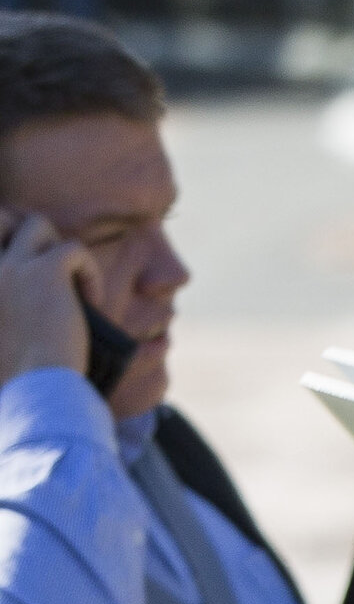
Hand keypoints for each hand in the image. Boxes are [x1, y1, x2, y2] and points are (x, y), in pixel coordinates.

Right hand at [0, 208, 90, 385]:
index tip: (26, 273)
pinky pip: (74, 248)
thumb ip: (7, 305)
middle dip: (24, 230)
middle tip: (47, 264)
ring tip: (70, 283)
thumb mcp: (2, 334)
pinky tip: (94, 301)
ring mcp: (12, 265)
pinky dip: (89, 271)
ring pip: (38, 224)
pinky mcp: (47, 271)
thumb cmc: (15, 376)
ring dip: (57, 248)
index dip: (4, 245)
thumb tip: (29, 302)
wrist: (33, 387)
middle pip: (0, 217)